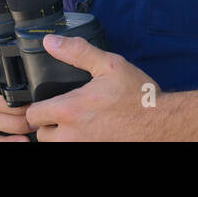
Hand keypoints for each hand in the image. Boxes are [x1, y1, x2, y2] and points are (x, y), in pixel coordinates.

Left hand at [23, 35, 163, 140]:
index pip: (33, 114)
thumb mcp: (110, 65)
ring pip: (57, 147)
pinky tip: (91, 134)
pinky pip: (76, 151)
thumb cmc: (139, 98)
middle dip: (49, 125)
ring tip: (78, 125)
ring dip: (62, 137)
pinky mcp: (95, 154)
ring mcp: (83, 149)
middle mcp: (72, 136)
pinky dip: (78, 143)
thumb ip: (77, 52)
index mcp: (70, 110)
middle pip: (42, 136)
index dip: (39, 106)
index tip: (49, 102)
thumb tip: (51, 42)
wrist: (164, 125)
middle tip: (64, 115)